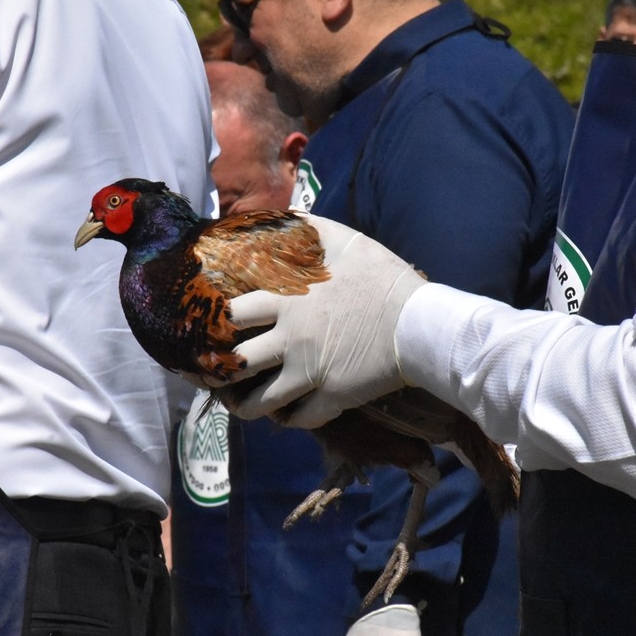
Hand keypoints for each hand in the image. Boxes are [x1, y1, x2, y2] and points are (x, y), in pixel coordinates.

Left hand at [226, 215, 426, 427]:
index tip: (215, 328)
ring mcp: (310, 372)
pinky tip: (288, 413)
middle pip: (237, 364)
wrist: (420, 322)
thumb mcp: (346, 241)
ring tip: (240, 404)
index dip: (219, 323)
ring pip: (261, 402)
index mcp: (288, 303)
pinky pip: (300, 418)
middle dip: (220, 371)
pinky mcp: (333, 397)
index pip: (234, 314)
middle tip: (214, 373)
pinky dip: (291, 419)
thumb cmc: (383, 279)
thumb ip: (310, 229)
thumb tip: (286, 216)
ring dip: (245, 405)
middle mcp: (292, 340)